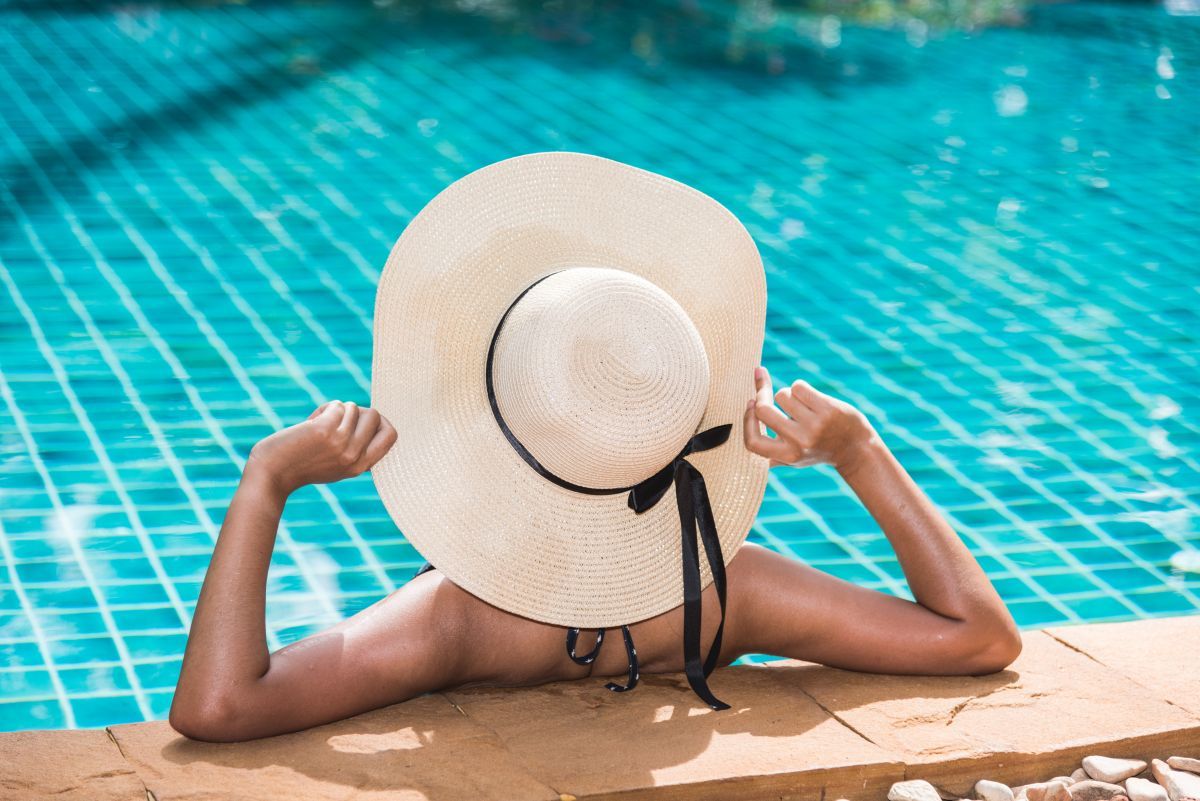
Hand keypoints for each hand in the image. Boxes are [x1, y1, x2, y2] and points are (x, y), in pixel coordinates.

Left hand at [246, 401, 397, 495]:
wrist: (272, 472)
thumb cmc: (303, 465)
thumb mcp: (338, 465)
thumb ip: (357, 448)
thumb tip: (374, 417)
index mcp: (361, 466)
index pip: (391, 435)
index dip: (380, 422)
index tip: (363, 421)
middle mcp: (354, 456)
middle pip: (374, 416)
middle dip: (357, 411)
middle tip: (338, 419)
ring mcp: (341, 443)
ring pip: (354, 407)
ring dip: (337, 408)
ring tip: (321, 421)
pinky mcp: (325, 431)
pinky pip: (337, 406)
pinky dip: (325, 408)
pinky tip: (311, 420)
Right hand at [742, 366, 875, 473]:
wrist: (857, 449)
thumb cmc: (819, 450)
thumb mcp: (794, 459)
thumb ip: (771, 454)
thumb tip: (744, 436)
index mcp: (787, 456)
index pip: (753, 441)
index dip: (747, 420)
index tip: (750, 404)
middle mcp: (799, 442)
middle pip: (763, 410)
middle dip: (762, 394)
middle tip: (764, 389)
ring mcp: (814, 425)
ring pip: (783, 394)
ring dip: (788, 394)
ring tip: (801, 404)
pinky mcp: (827, 410)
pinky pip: (799, 386)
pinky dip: (801, 388)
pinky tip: (811, 398)